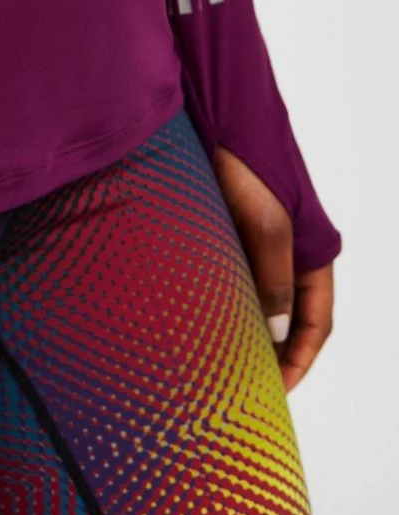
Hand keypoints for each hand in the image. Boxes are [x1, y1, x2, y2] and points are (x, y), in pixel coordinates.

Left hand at [212, 143, 334, 393]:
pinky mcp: (224, 236)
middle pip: (286, 317)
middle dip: (271, 353)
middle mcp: (287, 254)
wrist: (212, 121)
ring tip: (218, 365)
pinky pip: (228, 282)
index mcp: (312, 253)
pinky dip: (220, 306)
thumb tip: (275, 333)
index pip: (316, 322)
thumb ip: (273, 278)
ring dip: (243, 331)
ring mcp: (254, 246)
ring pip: (256, 301)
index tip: (278, 392)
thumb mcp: (266, 225)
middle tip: (243, 388)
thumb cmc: (246, 166)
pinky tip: (198, 325)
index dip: (299, 358)